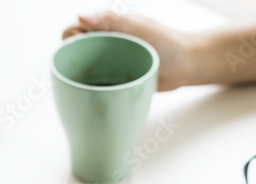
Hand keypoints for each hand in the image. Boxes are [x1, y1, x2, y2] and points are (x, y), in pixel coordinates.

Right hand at [63, 13, 199, 91]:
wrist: (187, 66)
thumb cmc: (166, 42)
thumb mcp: (137, 28)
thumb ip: (110, 21)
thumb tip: (81, 16)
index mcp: (107, 26)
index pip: (74, 29)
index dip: (69, 39)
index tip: (76, 50)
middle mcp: (106, 43)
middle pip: (76, 50)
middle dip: (72, 61)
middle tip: (81, 72)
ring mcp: (110, 62)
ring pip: (85, 69)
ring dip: (81, 77)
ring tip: (86, 86)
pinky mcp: (116, 80)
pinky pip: (98, 84)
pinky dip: (93, 89)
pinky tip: (93, 96)